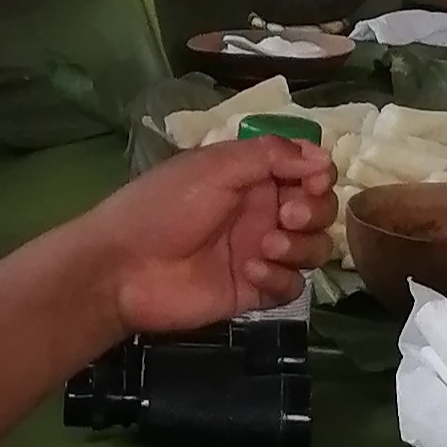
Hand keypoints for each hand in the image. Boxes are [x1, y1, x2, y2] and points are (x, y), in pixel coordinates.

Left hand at [92, 138, 338, 333]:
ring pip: (313, 249)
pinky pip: (292, 286)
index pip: (309, 172)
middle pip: (319, 211)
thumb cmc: (164, 207)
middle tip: (287, 216)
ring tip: (267, 246)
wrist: (123, 268)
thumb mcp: (215, 167)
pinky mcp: (255, 291)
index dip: (320, 176)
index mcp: (253, 177)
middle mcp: (263, 213)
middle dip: (314, 211)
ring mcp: (261, 253)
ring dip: (301, 245)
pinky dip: (280, 278)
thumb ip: (271, 155)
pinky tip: (250, 273)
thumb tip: (323, 156)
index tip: (313, 180)